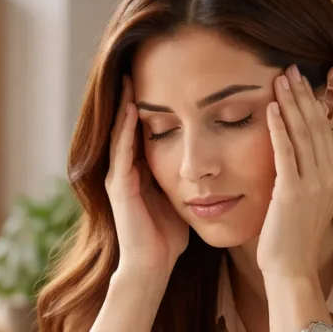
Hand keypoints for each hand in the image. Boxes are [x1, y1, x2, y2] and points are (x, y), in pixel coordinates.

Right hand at [105, 76, 189, 278]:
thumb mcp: (181, 197)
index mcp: (141, 171)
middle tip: (137, 64)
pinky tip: (134, 108)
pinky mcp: (119, 186)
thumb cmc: (169, 238)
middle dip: (133, 96)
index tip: (162, 78)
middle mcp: (125, 170)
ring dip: (126, 105)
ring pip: (121, 132)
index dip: (152, 104)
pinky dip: (127, 129)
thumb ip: (187, 177)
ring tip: (131, 77)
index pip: (145, 129)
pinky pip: (122, 150)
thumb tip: (214, 162)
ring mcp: (119, 176)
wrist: (152, 266)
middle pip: (128, 125)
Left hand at [257, 65, 332, 282]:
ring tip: (280, 78)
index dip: (313, 105)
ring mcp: (313, 185)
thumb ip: (308, 179)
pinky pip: (285, 152)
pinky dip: (278, 127)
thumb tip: (310, 156)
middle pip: (316, 126)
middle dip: (302, 95)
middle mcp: (328, 178)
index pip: (324, 132)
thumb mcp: (306, 205)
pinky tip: (269, 107)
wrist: (292, 272)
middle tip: (290, 68)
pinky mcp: (292, 193)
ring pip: (303, 133)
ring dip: (290, 103)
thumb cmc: (291, 242)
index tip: (301, 82)